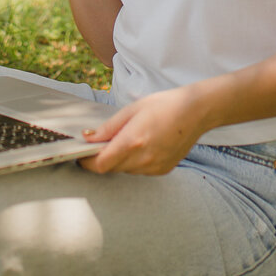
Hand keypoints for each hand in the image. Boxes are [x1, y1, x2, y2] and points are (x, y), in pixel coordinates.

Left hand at [79, 87, 205, 175]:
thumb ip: (108, 127)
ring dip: (119, 160)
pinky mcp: (163, 170)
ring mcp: (154, 167)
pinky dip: (134, 162)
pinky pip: (140, 171)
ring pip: (125, 170)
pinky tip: (143, 145)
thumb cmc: (163, 105)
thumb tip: (88, 137)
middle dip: (102, 158)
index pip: (101, 164)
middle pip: (111, 168)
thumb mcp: (131, 110)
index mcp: (132, 141)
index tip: (80, 156)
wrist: (196, 112)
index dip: (87, 162)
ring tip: (128, 139)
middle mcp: (143, 159)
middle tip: (101, 143)